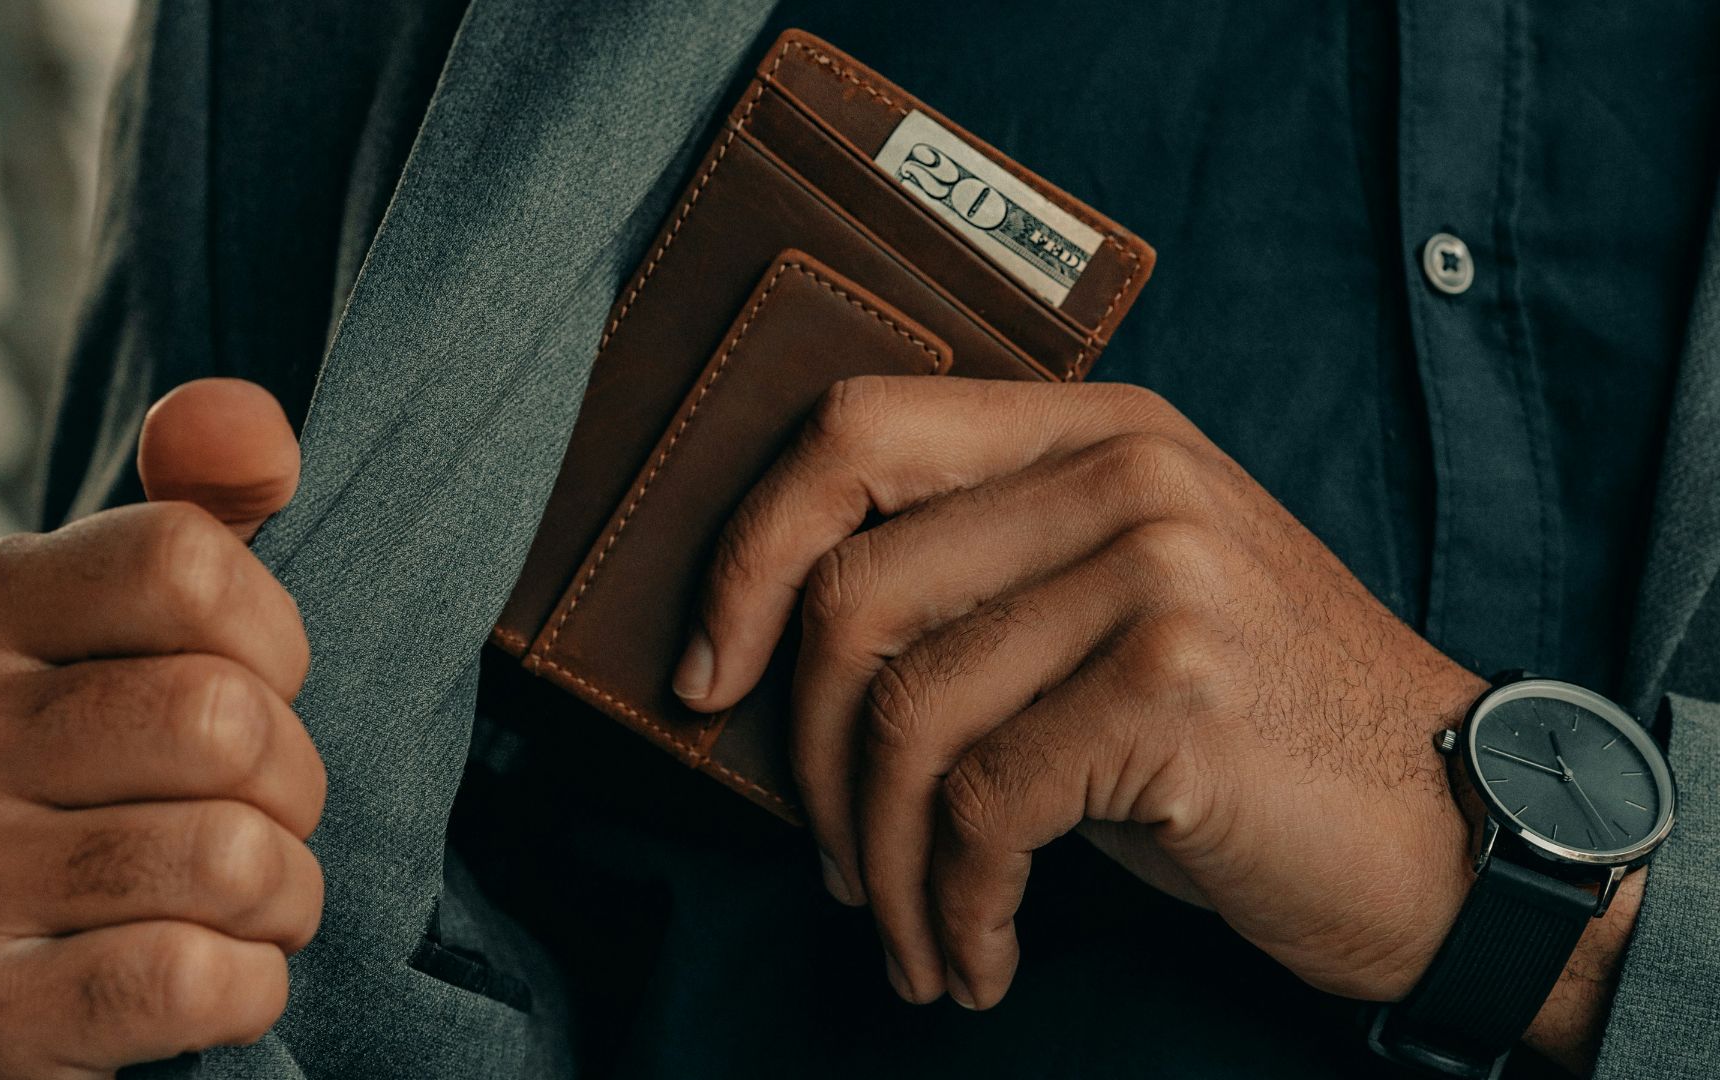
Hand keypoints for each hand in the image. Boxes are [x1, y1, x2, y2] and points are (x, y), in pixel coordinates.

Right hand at [0, 379, 322, 1078]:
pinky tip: (204, 975)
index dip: (275, 640)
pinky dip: (248, 983)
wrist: (38, 973)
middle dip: (291, 780)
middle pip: (224, 718)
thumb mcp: (154, 625)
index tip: (254, 684)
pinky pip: (197, 981)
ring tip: (229, 894)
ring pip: (230, 855)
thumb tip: (246, 425)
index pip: (189, 564)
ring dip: (281, 889)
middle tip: (250, 809)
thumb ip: (204, 506)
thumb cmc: (124, 771)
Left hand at [676, 376, 1486, 1009]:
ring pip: (905, 717)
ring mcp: (1154, 572)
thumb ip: (976, 588)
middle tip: (835, 862)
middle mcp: (1122, 475)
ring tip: (911, 937)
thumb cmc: (1253, 738)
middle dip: (810, 761)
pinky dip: (954, 909)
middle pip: (854, 593)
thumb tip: (773, 660)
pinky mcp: (1174, 688)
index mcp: (1091, 432)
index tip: (708, 675)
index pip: (852, 431)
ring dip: (881, 864)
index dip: (748, 551)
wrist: (1456, 830)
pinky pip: (982, 807)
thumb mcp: (1115, 616)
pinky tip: (979, 958)